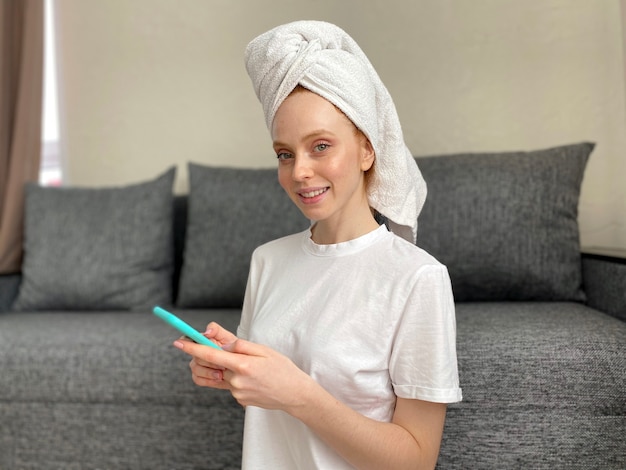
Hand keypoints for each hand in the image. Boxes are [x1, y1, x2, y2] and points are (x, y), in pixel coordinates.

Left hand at [174, 334, 313, 411]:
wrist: (294, 395)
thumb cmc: (282, 369)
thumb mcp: (264, 350)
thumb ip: (240, 345)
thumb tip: (222, 343)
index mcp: (242, 365)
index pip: (210, 355)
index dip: (192, 347)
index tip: (179, 341)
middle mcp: (235, 380)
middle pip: (210, 365)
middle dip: (207, 355)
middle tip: (219, 347)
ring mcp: (236, 392)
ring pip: (219, 374)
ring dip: (223, 367)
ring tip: (243, 364)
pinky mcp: (238, 400)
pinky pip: (228, 384)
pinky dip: (234, 376)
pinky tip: (251, 377)